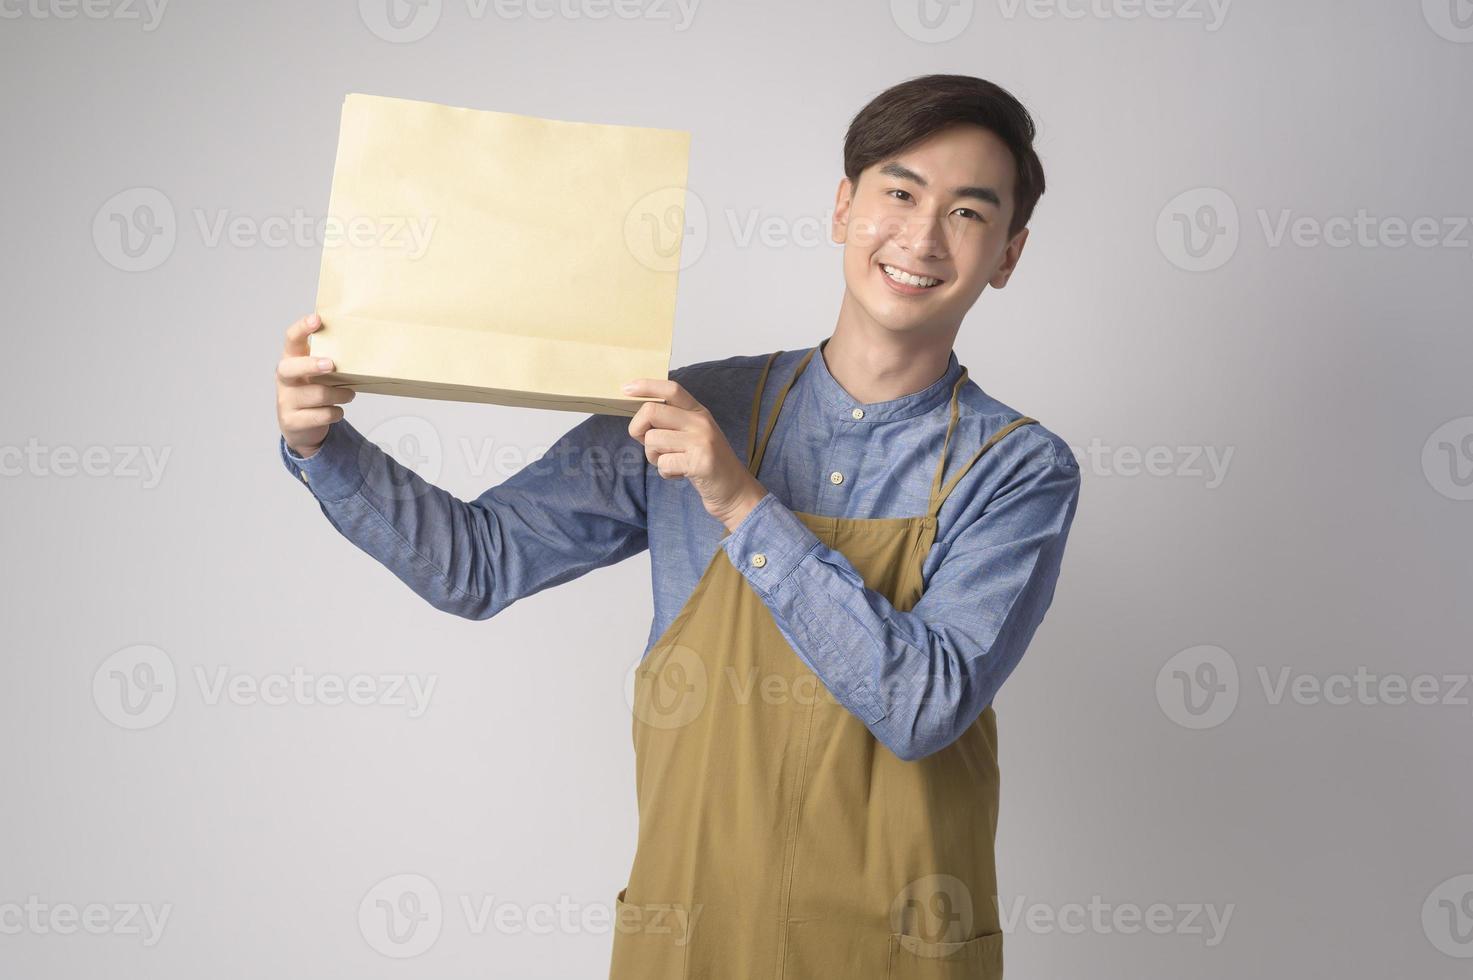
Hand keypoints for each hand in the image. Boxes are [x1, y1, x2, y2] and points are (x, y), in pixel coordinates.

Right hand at [275, 313, 355, 458]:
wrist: (299, 426)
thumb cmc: (313, 391)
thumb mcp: (318, 374)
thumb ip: (329, 361)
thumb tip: (363, 347)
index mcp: (291, 360)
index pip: (291, 339)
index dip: (302, 328)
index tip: (317, 319)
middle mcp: (284, 379)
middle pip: (291, 368)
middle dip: (311, 365)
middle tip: (331, 365)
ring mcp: (285, 400)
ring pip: (317, 394)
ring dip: (339, 394)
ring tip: (349, 394)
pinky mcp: (292, 420)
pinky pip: (321, 415)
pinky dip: (335, 412)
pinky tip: (337, 411)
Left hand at [624, 378, 766, 531]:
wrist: (734, 491)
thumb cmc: (706, 462)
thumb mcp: (694, 434)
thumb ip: (672, 422)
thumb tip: (639, 417)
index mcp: (698, 411)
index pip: (671, 389)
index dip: (646, 386)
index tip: (625, 389)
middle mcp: (701, 422)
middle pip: (651, 411)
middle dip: (638, 429)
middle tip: (647, 443)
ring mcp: (701, 441)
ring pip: (653, 440)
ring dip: (654, 457)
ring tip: (672, 462)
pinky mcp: (700, 463)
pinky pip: (663, 463)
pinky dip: (666, 473)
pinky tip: (680, 474)